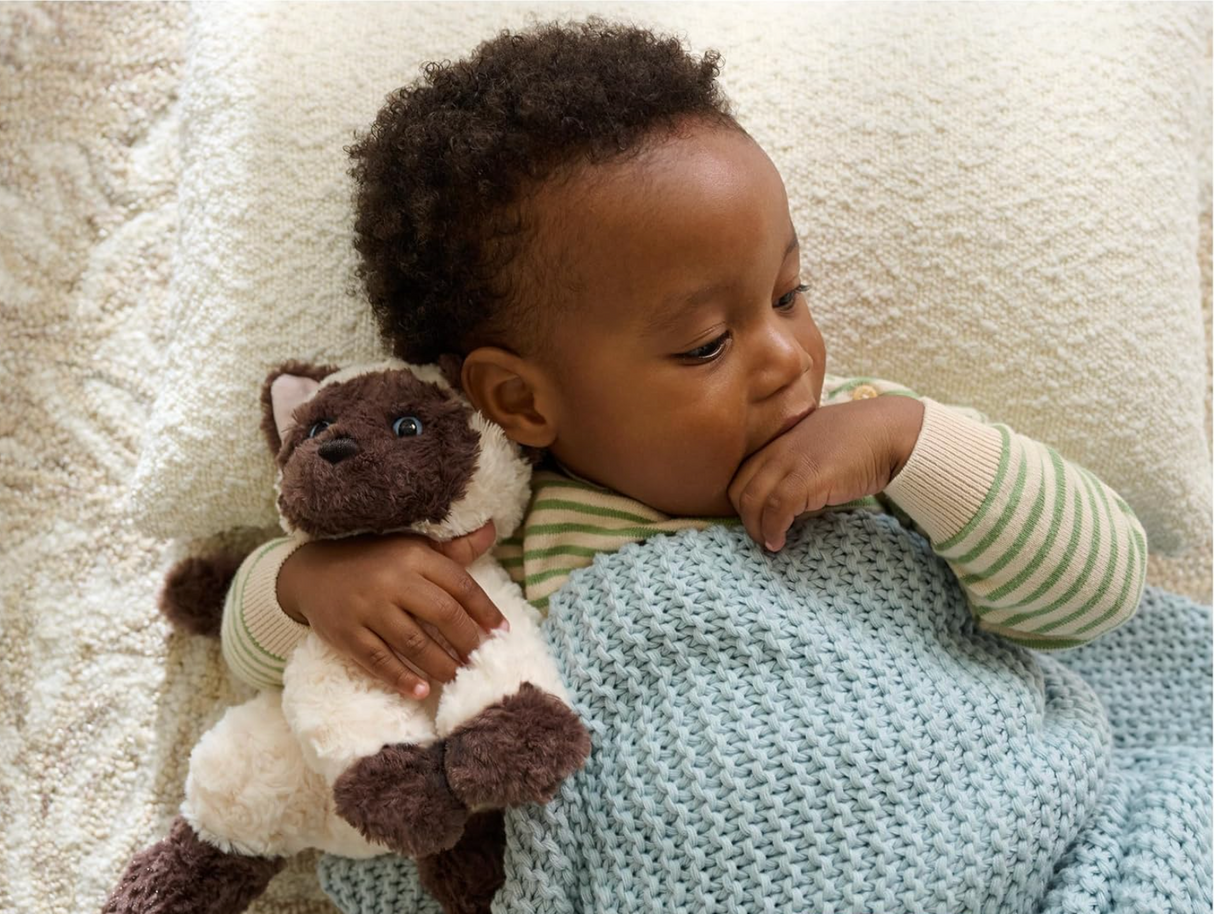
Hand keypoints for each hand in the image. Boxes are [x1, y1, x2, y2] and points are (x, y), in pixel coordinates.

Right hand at [276, 520, 508, 698]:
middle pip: (442, 614)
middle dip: (468, 641)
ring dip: (442, 665)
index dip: (485, 610)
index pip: (460, 584)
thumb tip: (492, 529)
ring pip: (414, 642)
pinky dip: (401, 678)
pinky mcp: (346, 633)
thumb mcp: (413, 547)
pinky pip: (378, 660)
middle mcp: (392, 580)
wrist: (312, 571)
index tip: (502, 631)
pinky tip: (421, 691)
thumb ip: (454, 548)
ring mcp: (367, 608)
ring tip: (460, 677)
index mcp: (413, 555)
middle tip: (484, 659)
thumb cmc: (375, 560)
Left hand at [727, 396, 923, 551]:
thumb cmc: (863, 440)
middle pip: (739, 489)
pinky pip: (776, 509)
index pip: (741, 474)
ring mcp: (790, 461)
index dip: (743, 502)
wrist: (892, 432)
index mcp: (779, 439)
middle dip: (745, 518)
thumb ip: (798, 464)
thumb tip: (790, 499)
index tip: (756, 520)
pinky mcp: (806, 478)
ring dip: (756, 529)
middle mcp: (778, 448)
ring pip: (752, 501)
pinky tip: (780, 541)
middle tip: (761, 536)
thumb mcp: (819, 445)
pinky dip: (772, 530)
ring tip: (770, 543)